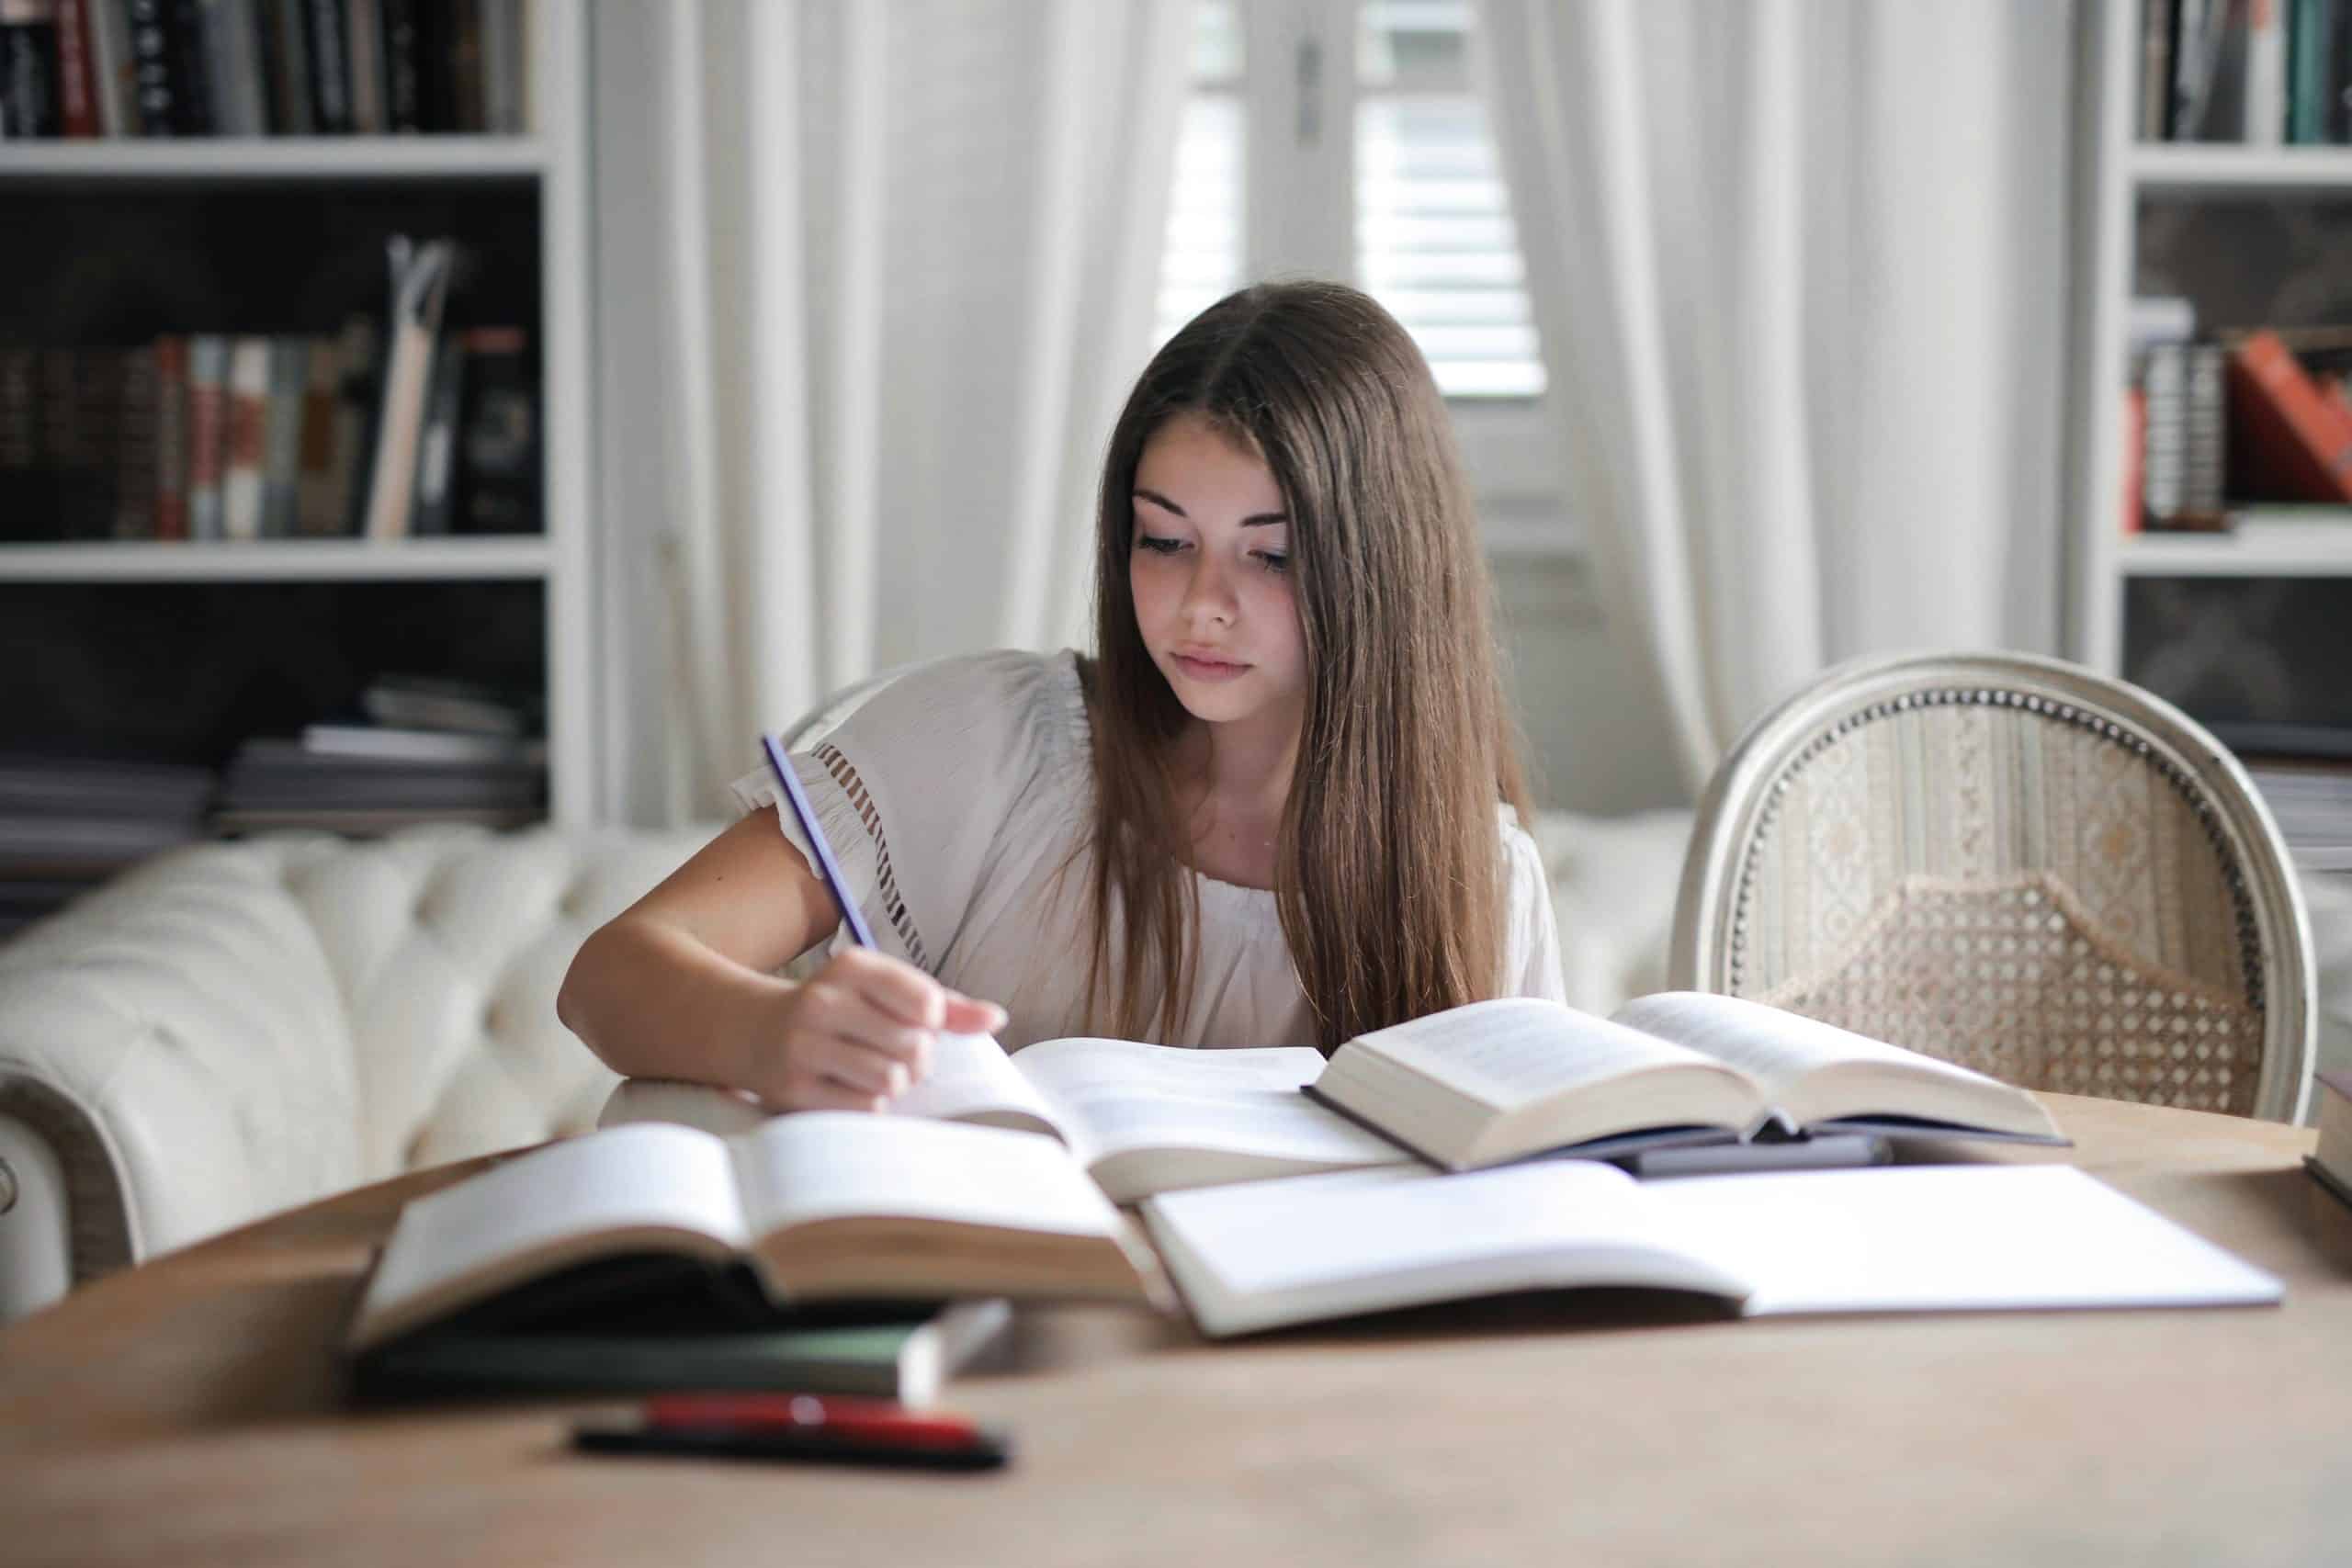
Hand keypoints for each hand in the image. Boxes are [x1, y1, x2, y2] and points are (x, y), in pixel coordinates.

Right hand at [746, 948, 1007, 1111]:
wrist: (754, 1031)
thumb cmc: (841, 1011)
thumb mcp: (885, 992)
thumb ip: (945, 1004)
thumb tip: (997, 1018)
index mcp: (851, 967)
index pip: (927, 1001)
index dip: (932, 1021)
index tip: (912, 1020)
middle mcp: (822, 1000)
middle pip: (914, 1046)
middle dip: (916, 1058)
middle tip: (893, 1053)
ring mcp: (803, 1045)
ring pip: (891, 1080)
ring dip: (893, 1084)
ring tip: (872, 1070)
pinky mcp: (793, 1088)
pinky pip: (865, 1108)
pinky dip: (868, 1104)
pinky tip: (847, 1086)